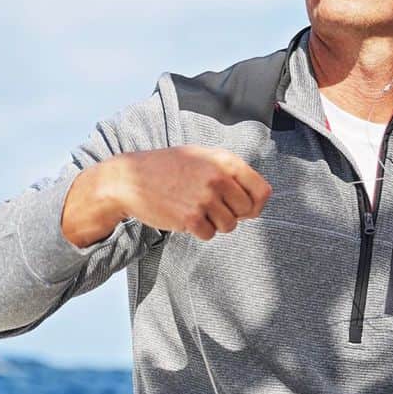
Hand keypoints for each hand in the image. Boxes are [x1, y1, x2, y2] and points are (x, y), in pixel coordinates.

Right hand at [98, 146, 272, 240]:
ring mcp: (204, 198)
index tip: (246, 209)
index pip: (262, 191)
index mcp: (225, 161)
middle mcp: (218, 178)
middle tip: (211, 207)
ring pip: (229, 226)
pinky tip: (184, 216)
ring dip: (214, 223)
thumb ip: (230, 174)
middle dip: (232, 214)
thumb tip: (257, 203)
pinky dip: (198, 231)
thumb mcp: (202, 158)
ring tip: (195, 208)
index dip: (256, 204)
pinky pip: (209, 235)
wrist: (130, 179)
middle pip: (246, 211)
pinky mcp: (191, 218)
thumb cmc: (168, 168)